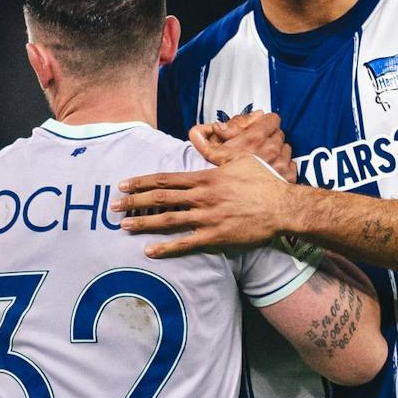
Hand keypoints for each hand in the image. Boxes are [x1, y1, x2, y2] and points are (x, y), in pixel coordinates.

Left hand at [114, 154, 295, 256]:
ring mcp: (206, 217)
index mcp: (205, 178)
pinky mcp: (214, 236)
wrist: (283, 206)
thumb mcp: (240, 159)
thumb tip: (205, 146)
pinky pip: (185, 243)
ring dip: (143, 223)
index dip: (141, 182)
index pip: (165, 179)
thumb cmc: (264, 181)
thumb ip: (218, 156)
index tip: (123, 185)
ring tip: (123, 225)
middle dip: (134, 202)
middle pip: (160, 198)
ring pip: (168, 220)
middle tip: (113, 206)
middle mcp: (201, 197)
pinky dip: (166, 248)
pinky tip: (149, 251)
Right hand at [188, 110, 294, 180]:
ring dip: (276, 151)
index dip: (263, 122)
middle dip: (268, 137)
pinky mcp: (288, 176)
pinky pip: (291, 164)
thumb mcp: (207, 152)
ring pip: (286, 148)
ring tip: (262, 160)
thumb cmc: (222, 179)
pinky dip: (283, 166)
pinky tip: (270, 170)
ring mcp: (281, 163)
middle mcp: (271, 149)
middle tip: (256, 146)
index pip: (271, 119)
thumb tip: (219, 126)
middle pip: (279, 133)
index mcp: (254, 139)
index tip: (258, 128)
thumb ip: (206, 133)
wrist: (232, 203)